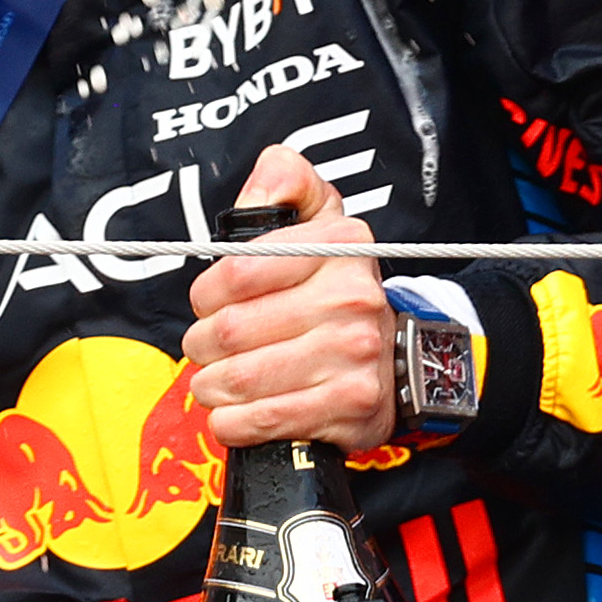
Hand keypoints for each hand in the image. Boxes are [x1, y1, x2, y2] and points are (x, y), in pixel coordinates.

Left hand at [185, 144, 396, 450]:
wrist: (399, 358)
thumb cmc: (338, 289)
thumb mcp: (320, 218)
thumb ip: (285, 179)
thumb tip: (264, 182)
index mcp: (340, 247)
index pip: (235, 272)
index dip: (204, 294)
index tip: (207, 304)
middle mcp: (353, 299)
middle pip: (231, 330)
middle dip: (202, 345)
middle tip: (206, 348)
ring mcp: (354, 356)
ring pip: (240, 379)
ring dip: (212, 386)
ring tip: (216, 381)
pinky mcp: (349, 406)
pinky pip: (262, 420)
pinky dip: (232, 423)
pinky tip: (235, 413)